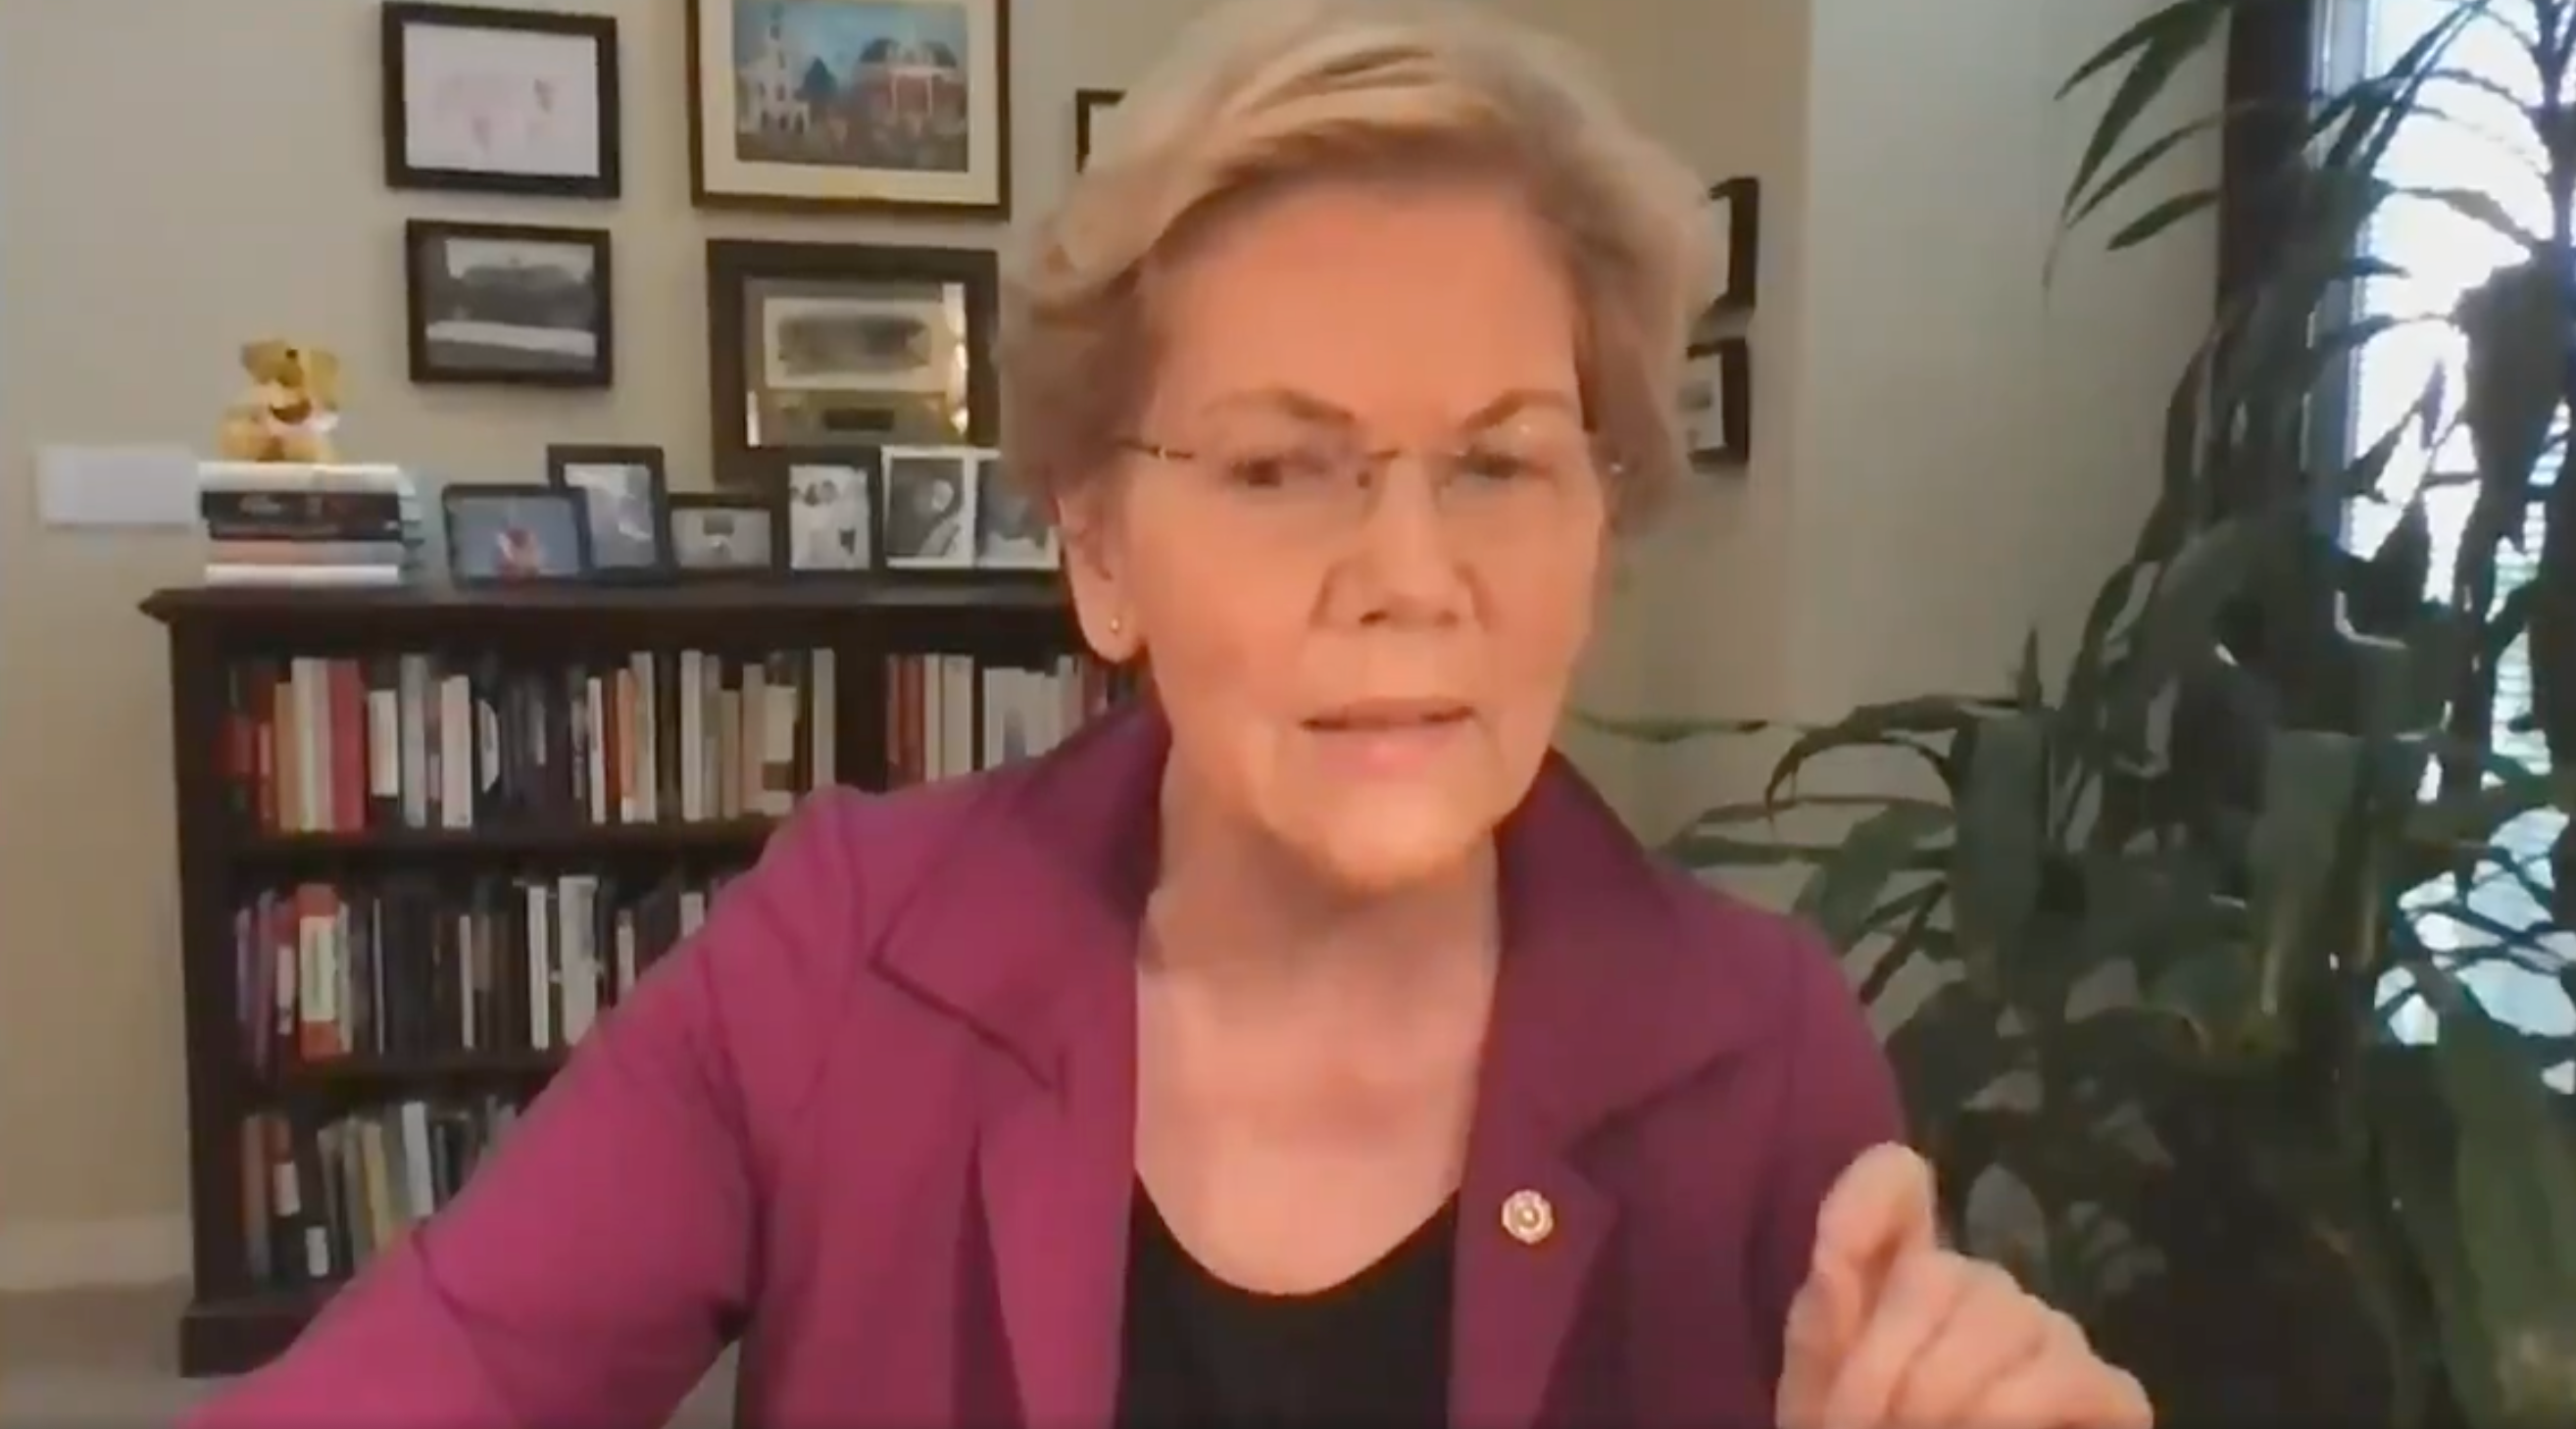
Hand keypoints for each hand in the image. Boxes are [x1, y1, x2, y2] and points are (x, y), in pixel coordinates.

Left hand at [1774, 1144, 2150, 1428]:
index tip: (1836, 1247)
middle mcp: (1980, 1290)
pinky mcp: (2108, 1393)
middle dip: (1887, 1364)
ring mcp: (2049, 1335)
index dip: (1870, 1198)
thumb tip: (1837, 1250)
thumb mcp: (1822, 1393)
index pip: (1893, 1183)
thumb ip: (1826, 1319)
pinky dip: (2020, 1414)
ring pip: (2008, 1320)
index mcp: (1898, 1280)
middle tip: (1864, 1427)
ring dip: (1950, 1394)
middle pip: (1941, 1273)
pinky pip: (2078, 1376)